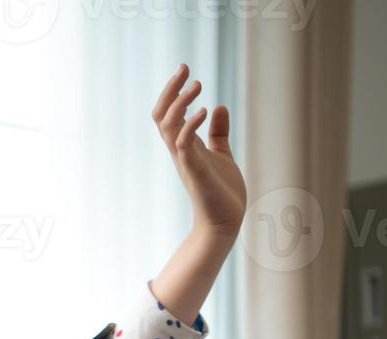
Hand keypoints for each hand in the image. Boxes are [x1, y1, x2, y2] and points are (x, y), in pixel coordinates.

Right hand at [151, 65, 245, 238]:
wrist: (223, 223)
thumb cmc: (221, 192)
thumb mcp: (221, 154)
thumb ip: (217, 132)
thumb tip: (218, 107)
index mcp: (184, 146)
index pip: (169, 114)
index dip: (173, 91)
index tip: (185, 70)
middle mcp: (179, 151)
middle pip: (162, 115)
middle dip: (170, 90)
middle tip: (184, 67)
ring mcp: (185, 160)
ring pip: (168, 125)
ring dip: (180, 102)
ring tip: (197, 84)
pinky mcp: (194, 171)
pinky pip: (184, 144)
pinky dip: (191, 125)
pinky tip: (204, 109)